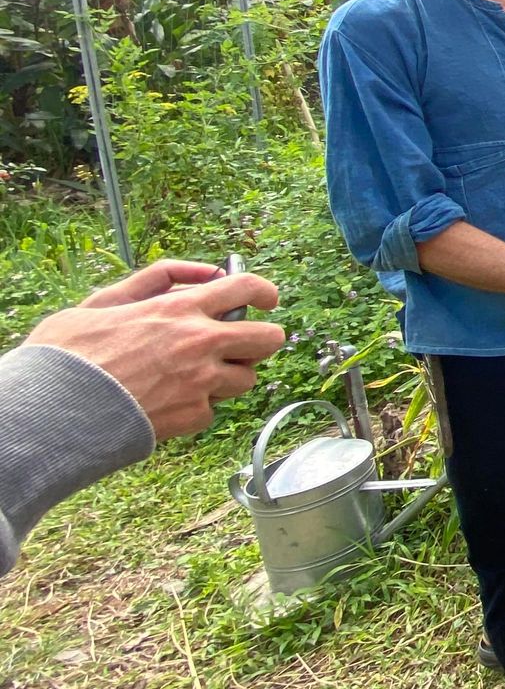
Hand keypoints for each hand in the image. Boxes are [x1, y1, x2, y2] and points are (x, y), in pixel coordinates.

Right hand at [26, 260, 282, 439]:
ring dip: (228, 376)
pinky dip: (197, 406)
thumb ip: (155, 280)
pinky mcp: (194, 416)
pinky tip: (167, 402)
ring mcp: (201, 381)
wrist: (52, 411)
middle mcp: (200, 343)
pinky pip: (213, 409)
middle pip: (268, 338)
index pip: (246, 287)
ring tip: (194, 377)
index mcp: (179, 309)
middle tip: (243, 343)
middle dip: (261, 338)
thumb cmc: (69, 354)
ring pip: (246, 378)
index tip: (267, 299)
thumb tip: (206, 272)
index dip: (264, 290)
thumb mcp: (104, 302)